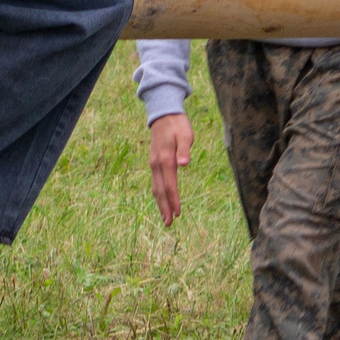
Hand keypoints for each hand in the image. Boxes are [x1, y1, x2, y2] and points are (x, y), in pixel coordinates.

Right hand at [148, 113, 193, 227]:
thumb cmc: (178, 126)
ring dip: (160, 204)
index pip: (169, 185)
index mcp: (166, 160)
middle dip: (165, 208)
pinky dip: (158, 195)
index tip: (178, 213)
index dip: (173, 200)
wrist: (163, 115)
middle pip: (160, 190)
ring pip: (156, 188)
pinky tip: (161, 201)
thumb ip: (185, 150)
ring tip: (166, 218)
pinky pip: (155, 183)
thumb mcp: (185, 135)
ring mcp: (154, 164)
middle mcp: (157, 164)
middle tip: (169, 224)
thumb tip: (185, 164)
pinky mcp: (154, 163)